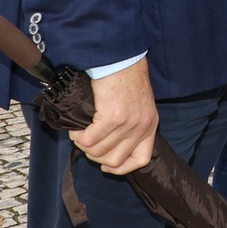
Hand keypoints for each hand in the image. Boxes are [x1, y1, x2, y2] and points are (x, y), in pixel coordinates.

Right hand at [74, 58, 157, 174]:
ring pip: (97, 152)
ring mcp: (128, 124)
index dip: (120, 168)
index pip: (141, 160)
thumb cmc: (126, 79)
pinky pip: (88, 140)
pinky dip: (78, 136)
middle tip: (87, 142)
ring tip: (80, 132)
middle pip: (113, 160)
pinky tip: (76, 127)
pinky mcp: (112, 118)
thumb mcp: (138, 105)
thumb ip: (131, 125)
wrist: (121, 59)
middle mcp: (141, 127)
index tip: (105, 165)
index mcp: (150, 126)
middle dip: (95, 156)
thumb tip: (110, 146)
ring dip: (83, 144)